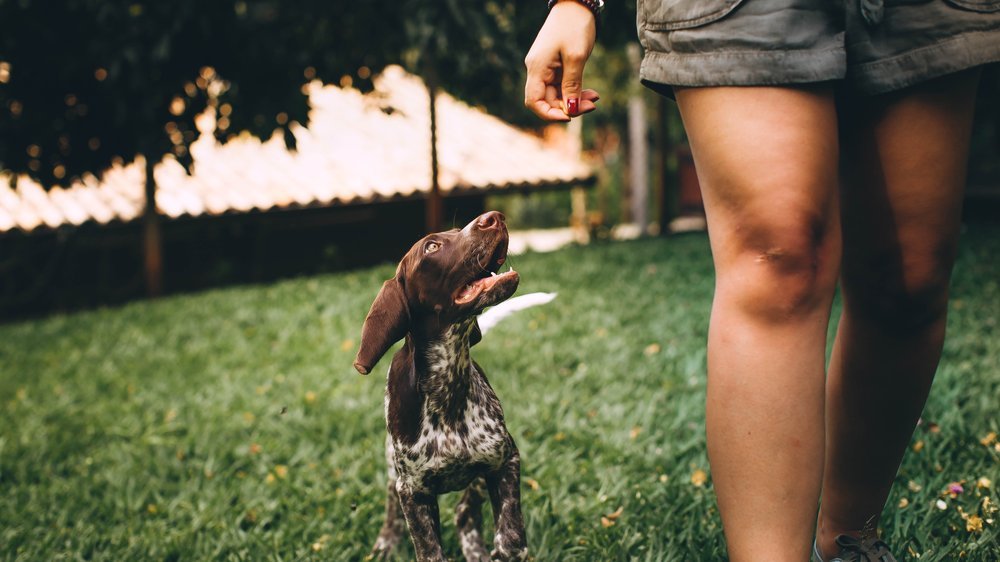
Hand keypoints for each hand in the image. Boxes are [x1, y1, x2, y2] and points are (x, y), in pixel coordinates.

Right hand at [524, 1, 599, 121]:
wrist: (577, 3)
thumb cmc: (574, 26)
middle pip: (548, 101)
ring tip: (595, 98)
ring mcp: (546, 68)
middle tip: (593, 106)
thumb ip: (572, 85)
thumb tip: (571, 110)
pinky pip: (563, 85)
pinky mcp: (556, 66)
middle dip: (569, 107)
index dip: (549, 114)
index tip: (569, 117)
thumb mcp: (576, 57)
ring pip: (558, 95)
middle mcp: (538, 70)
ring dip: (575, 100)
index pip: (534, 102)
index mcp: (537, 68)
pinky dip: (576, 91)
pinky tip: (591, 93)